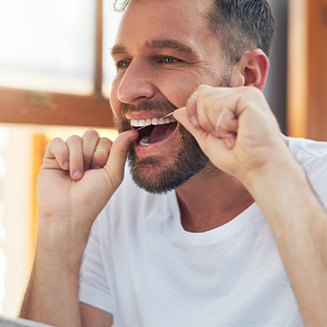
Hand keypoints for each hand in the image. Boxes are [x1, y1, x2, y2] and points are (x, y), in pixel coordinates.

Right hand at [37, 129, 136, 260]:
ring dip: (76, 159)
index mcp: (102, 157)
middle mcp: (86, 154)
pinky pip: (57, 142)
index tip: (99, 168)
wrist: (69, 213)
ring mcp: (69, 154)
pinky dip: (61, 154)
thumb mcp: (112, 174)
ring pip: (74, 138)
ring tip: (75, 176)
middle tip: (87, 173)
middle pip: (90, 134)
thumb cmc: (93, 197)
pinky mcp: (52, 157)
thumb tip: (133, 132)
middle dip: (90, 154)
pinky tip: (63, 168)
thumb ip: (121, 151)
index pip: (105, 139)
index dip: (103, 152)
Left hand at [173, 85, 292, 183]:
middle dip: (206, 121)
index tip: (214, 133)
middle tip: (227, 135)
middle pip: (201, 94)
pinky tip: (241, 132)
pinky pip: (220, 106)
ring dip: (216, 126)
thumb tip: (177, 111)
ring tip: (234, 135)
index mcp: (230, 101)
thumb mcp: (208, 140)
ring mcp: (245, 94)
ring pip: (207, 100)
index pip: (200, 93)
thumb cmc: (237, 158)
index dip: (197, 114)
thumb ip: (194, 124)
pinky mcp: (250, 98)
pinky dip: (225, 126)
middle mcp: (238, 93)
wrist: (257, 168)